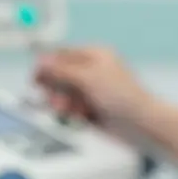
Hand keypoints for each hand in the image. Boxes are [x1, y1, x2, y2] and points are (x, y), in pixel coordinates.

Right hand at [34, 46, 155, 133]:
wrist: (141, 123)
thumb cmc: (124, 96)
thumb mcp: (88, 78)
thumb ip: (62, 70)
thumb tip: (42, 61)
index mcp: (95, 55)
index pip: (63, 55)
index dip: (47, 66)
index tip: (36, 78)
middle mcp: (92, 71)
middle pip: (61, 75)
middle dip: (56, 88)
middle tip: (55, 98)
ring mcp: (93, 89)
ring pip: (66, 93)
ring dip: (64, 102)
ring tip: (69, 109)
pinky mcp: (93, 107)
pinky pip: (73, 107)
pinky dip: (73, 112)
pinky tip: (79, 116)